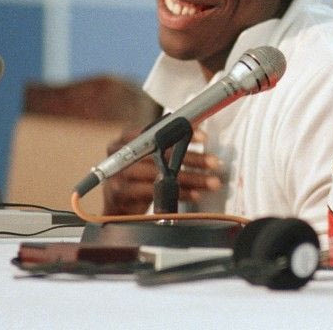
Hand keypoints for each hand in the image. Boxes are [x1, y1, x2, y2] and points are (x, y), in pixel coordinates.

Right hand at [100, 127, 222, 214]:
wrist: (119, 206)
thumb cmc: (138, 176)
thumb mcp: (149, 155)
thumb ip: (166, 141)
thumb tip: (198, 126)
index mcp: (127, 138)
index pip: (157, 131)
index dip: (180, 132)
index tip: (204, 137)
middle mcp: (119, 154)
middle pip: (161, 153)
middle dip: (192, 159)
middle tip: (214, 162)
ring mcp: (118, 175)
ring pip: (160, 174)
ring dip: (191, 179)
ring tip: (212, 181)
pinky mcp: (121, 194)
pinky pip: (156, 193)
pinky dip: (179, 194)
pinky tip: (196, 194)